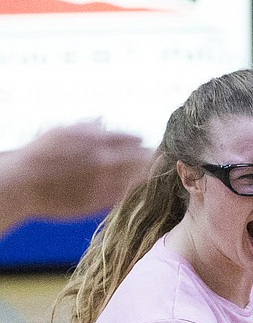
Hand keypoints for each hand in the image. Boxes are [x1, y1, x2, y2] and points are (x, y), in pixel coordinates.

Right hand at [6, 121, 150, 222]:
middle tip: (158, 156)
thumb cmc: (39, 155)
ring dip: (146, 172)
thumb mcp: (63, 131)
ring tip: (150, 169)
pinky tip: (130, 184)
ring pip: (138, 178)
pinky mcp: (100, 202)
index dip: (141, 142)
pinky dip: (130, 187)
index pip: (134, 140)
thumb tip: (102, 120)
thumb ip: (88, 127)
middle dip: (151, 156)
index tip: (145, 143)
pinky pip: (124, 194)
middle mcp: (106, 161)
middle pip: (143, 158)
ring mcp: (106, 183)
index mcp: (99, 141)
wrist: (23, 183)